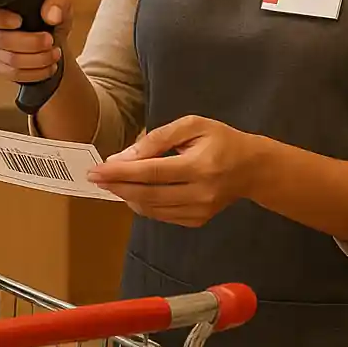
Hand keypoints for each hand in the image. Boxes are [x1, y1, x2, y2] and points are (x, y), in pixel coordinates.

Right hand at [0, 0, 73, 83]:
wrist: (55, 35)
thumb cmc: (52, 12)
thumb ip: (58, 1)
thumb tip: (52, 16)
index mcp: (0, 5)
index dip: (0, 19)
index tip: (19, 22)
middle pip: (1, 40)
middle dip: (31, 43)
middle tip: (50, 40)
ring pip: (10, 59)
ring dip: (38, 59)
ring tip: (54, 53)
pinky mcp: (2, 67)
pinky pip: (14, 73)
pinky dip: (36, 72)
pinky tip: (49, 66)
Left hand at [87, 116, 263, 227]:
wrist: (252, 168)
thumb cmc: (221, 140)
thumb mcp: (192, 125)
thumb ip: (158, 138)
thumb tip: (125, 156)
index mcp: (199, 166)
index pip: (151, 172)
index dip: (120, 172)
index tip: (97, 170)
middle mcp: (200, 193)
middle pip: (148, 194)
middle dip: (117, 186)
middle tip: (96, 178)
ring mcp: (199, 211)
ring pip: (152, 209)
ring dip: (126, 196)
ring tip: (111, 183)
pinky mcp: (197, 221)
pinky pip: (161, 216)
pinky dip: (142, 205)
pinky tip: (133, 192)